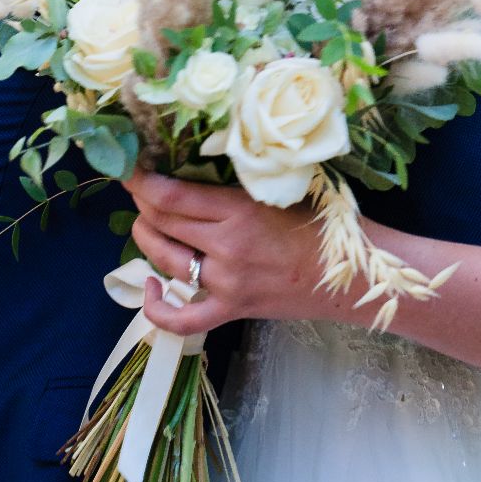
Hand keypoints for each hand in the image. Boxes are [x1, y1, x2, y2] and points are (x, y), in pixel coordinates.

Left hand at [127, 168, 327, 336]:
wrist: (351, 273)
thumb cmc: (322, 221)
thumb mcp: (280, 189)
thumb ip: (241, 180)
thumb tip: (198, 163)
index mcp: (239, 210)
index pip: (173, 196)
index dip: (143, 182)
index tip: (129, 168)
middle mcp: (227, 247)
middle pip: (163, 224)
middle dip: (142, 203)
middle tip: (137, 188)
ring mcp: (227, 283)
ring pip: (166, 261)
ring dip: (146, 238)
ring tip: (144, 221)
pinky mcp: (232, 309)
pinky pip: (183, 318)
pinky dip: (158, 308)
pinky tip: (150, 288)